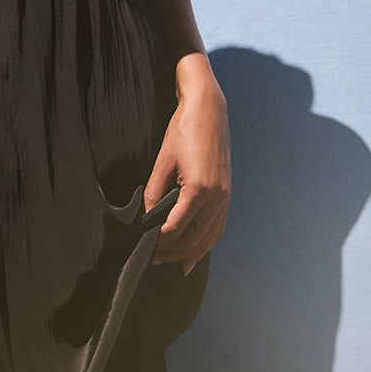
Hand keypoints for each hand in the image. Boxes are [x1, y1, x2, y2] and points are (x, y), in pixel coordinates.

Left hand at [147, 63, 230, 275]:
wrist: (208, 109)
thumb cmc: (183, 130)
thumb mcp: (163, 161)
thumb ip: (153, 192)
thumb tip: (145, 218)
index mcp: (200, 190)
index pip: (176, 229)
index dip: (158, 241)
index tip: (143, 246)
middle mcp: (218, 197)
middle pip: (194, 240)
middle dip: (172, 252)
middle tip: (151, 258)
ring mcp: (226, 196)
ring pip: (210, 238)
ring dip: (190, 253)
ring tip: (170, 262)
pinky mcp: (227, 192)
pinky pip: (218, 226)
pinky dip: (206, 242)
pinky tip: (194, 251)